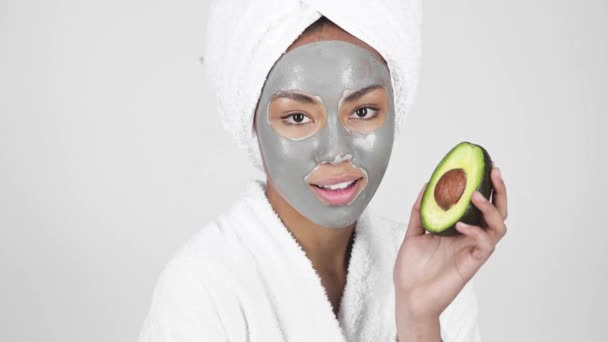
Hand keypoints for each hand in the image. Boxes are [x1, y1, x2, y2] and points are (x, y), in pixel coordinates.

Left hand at [393, 165, 507, 320]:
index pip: (480, 205)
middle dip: (499, 191)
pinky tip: (461, 225)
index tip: (484, 167)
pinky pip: (484, 244)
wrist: (409, 295)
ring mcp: (473, 249)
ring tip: (475, 195)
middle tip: (494, 173)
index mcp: (460, 228)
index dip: (486, 187)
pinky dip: (476, 231)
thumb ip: (421, 211)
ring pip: (497, 226)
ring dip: (490, 208)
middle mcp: (470, 237)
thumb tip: (427, 185)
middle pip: (497, 211)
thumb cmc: (413, 269)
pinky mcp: (472, 263)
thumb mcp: (414, 233)